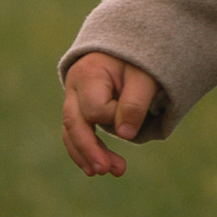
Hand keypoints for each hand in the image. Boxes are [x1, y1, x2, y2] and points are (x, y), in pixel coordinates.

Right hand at [62, 55, 159, 178]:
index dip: (117, 115)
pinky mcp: (80, 109)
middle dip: (90, 150)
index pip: (96, 108)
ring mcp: (73, 100)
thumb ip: (135, 102)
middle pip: (74, 124)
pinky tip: (93, 167)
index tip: (137, 106)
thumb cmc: (138, 58)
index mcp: (87, 74)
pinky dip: (84, 151)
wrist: (129, 45)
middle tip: (108, 170)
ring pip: (72, 133)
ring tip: (107, 171)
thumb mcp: (144, 75)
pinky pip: (76, 134)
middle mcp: (73, 88)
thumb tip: (125, 135)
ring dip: (88, 156)